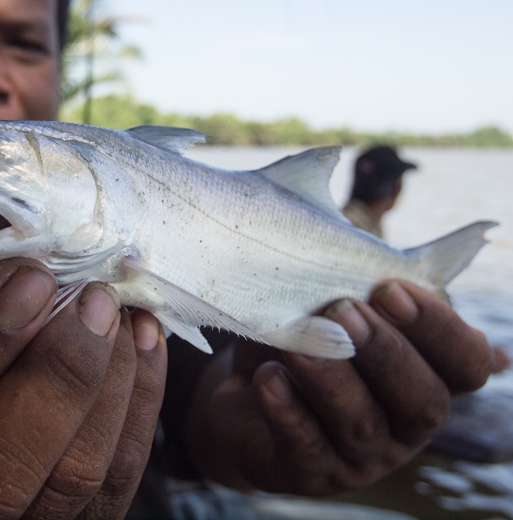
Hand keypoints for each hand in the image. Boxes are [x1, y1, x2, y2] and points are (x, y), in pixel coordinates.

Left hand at [185, 279, 500, 495]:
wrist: (251, 390)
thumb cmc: (304, 338)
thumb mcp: (329, 308)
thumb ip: (354, 287)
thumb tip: (374, 245)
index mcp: (428, 377)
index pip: (466, 363)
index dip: (438, 328)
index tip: (390, 289)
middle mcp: (405, 424)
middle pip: (421, 400)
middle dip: (384, 352)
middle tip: (343, 310)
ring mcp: (361, 457)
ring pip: (360, 424)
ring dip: (329, 377)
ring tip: (297, 344)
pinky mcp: (310, 472)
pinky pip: (305, 446)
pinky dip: (287, 411)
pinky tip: (269, 379)